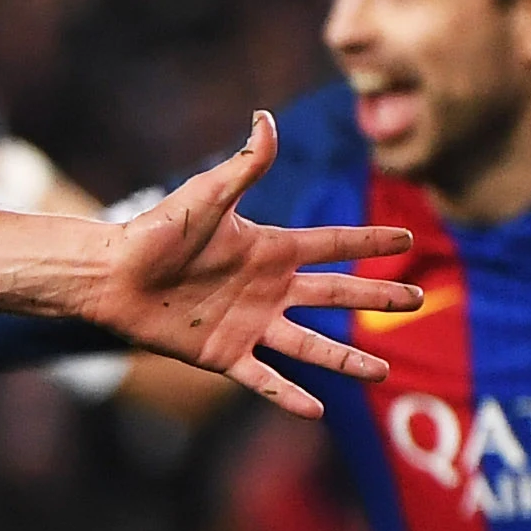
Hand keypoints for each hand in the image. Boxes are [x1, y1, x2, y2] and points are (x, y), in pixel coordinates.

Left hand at [76, 115, 413, 415]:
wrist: (112, 274)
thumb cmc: (156, 230)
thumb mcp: (207, 196)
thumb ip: (244, 164)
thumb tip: (266, 118)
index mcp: (270, 249)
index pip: (333, 244)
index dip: (371, 242)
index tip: (408, 239)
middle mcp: (268, 288)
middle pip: (336, 294)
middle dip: (377, 297)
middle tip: (419, 299)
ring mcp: (250, 324)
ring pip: (311, 345)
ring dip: (347, 359)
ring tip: (384, 372)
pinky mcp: (224, 354)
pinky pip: (264, 379)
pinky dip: (289, 396)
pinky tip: (318, 413)